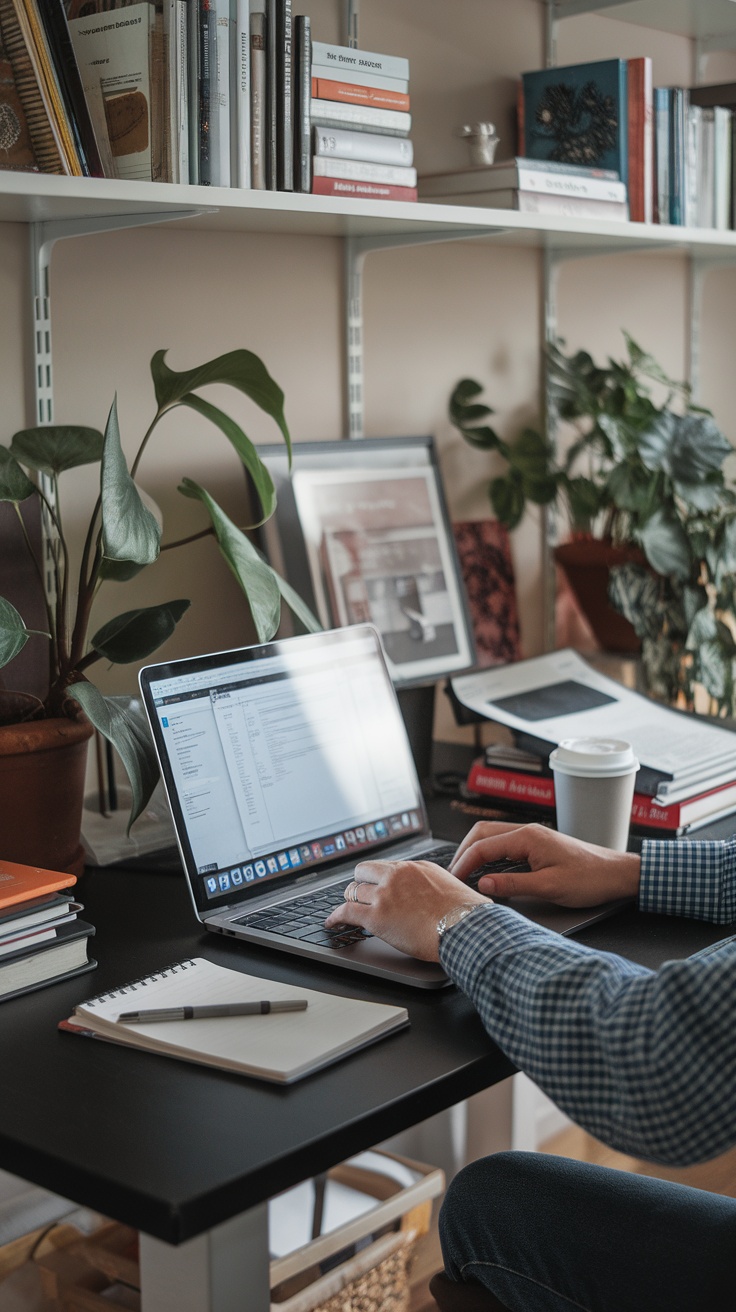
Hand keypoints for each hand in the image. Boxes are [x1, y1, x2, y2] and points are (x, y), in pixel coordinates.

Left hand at [325, 859, 490, 962]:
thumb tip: (449, 898)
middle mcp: (397, 876)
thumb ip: (441, 888)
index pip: (387, 868)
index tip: (375, 885)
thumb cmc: (467, 915)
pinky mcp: (376, 917)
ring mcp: (385, 895)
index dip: (379, 878)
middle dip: (360, 884)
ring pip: (353, 891)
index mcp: (416, 868)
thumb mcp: (455, 888)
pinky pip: (346, 912)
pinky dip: (335, 918)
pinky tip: (332, 923)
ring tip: (345, 910)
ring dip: (349, 901)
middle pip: (364, 871)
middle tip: (358, 895)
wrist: (465, 928)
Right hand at [450, 822, 640, 906]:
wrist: (616, 874)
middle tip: (453, 874)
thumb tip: (482, 885)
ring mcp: (533, 836)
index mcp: (527, 837)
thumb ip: (513, 885)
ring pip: (493, 836)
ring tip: (465, 873)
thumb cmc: (590, 879)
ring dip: (476, 851)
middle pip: (483, 833)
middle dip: (464, 852)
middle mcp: (527, 831)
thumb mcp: (549, 887)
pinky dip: (490, 854)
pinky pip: (505, 844)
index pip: (483, 846)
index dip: (464, 863)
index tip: (453, 879)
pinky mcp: (538, 844)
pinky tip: (488, 870)